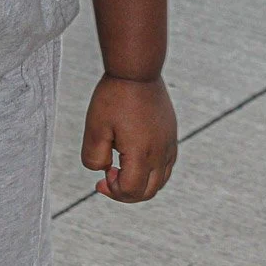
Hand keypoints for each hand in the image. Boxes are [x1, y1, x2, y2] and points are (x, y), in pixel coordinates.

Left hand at [81, 74, 176, 202]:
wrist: (137, 72)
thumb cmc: (113, 98)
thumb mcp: (94, 129)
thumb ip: (94, 157)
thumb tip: (104, 170)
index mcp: (141, 153)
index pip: (132, 191)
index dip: (114, 191)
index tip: (101, 176)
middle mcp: (160, 153)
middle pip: (148, 192)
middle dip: (125, 193)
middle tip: (106, 178)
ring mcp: (169, 145)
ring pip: (159, 181)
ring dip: (139, 184)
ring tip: (120, 170)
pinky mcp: (171, 136)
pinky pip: (166, 166)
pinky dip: (151, 173)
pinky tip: (134, 159)